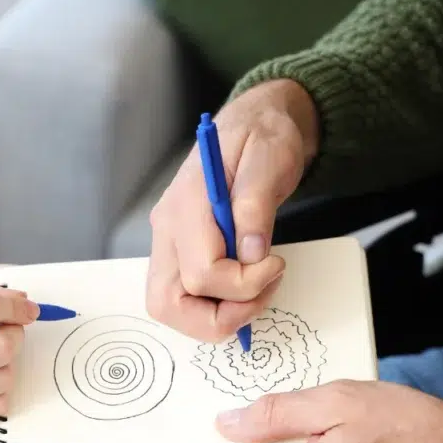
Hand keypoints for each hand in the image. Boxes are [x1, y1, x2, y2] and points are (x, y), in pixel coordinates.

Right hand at [146, 80, 318, 341]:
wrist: (255, 124)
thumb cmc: (263, 137)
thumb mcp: (270, 158)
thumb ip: (256, 204)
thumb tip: (251, 254)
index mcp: (186, 203)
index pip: (201, 272)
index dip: (243, 283)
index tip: (275, 264)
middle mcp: (167, 228)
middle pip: (168, 303)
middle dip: (220, 316)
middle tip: (261, 293)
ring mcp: (169, 243)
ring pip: (169, 309)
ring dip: (215, 318)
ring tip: (255, 291)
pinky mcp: (179, 253)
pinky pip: (183, 299)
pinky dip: (214, 308)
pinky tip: (245, 286)